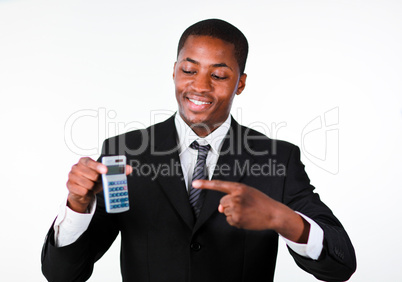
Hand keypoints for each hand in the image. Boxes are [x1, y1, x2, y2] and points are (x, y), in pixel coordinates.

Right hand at [66, 157, 132, 212]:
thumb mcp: (105, 175)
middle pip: (91, 174)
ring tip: (91, 186)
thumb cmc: (94, 180)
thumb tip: (129, 168)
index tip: (106, 170)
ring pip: (87, 184)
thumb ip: (117, 170)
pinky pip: (82, 191)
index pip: (90, 162)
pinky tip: (86, 190)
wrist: (83, 192)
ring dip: (92, 187)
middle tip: (97, 181)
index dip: (98, 166)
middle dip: (97, 180)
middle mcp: (76, 167)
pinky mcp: (69, 186)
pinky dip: (87, 192)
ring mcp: (71, 176)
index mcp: (84, 161)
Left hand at [192, 179, 309, 242]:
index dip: (205, 184)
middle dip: (230, 204)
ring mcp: (236, 209)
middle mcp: (236, 197)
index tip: (194, 183)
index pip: (219, 185)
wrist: (273, 213)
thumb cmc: (260, 202)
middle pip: (222, 202)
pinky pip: (229, 220)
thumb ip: (232, 197)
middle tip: (244, 205)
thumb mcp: (247, 194)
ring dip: (233, 213)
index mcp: (239, 188)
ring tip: (246, 212)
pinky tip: (246, 218)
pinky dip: (235, 220)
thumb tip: (220, 209)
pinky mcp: (237, 220)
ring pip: (225, 211)